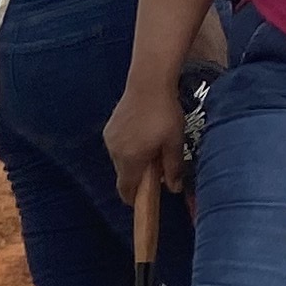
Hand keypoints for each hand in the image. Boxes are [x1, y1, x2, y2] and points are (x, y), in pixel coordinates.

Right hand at [104, 82, 189, 205]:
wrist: (148, 84)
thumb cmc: (164, 114)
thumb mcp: (175, 142)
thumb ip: (174, 168)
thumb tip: (174, 189)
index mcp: (130, 159)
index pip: (126, 189)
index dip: (133, 199)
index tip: (143, 201)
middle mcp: (115, 152)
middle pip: (124, 174)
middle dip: (138, 176)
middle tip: (158, 168)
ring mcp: (110, 139)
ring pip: (121, 160)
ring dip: (134, 160)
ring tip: (152, 147)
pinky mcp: (110, 128)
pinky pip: (118, 146)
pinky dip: (129, 148)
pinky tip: (143, 135)